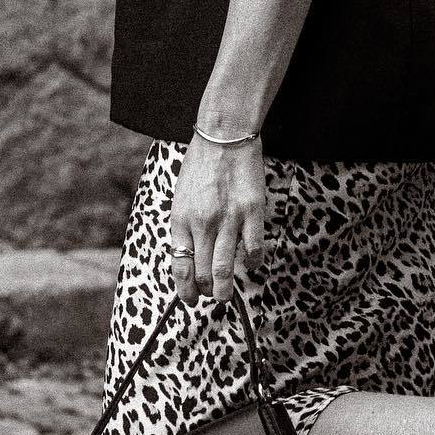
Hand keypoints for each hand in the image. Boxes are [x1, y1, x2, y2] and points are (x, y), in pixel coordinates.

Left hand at [169, 137, 266, 303]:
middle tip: (211, 294)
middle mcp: (202, 223)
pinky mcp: (252, 211)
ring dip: (225, 288)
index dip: (185, 289)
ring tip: (226, 294)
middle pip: (203, 273)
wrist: (224, 137)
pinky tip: (252, 263)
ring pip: (225, 269)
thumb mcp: (181, 198)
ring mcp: (229, 219)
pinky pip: (254, 248)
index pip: (180, 266)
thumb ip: (184, 227)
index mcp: (181, 220)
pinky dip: (253, 262)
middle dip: (206, 291)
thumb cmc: (201, 165)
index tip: (190, 298)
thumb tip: (190, 256)